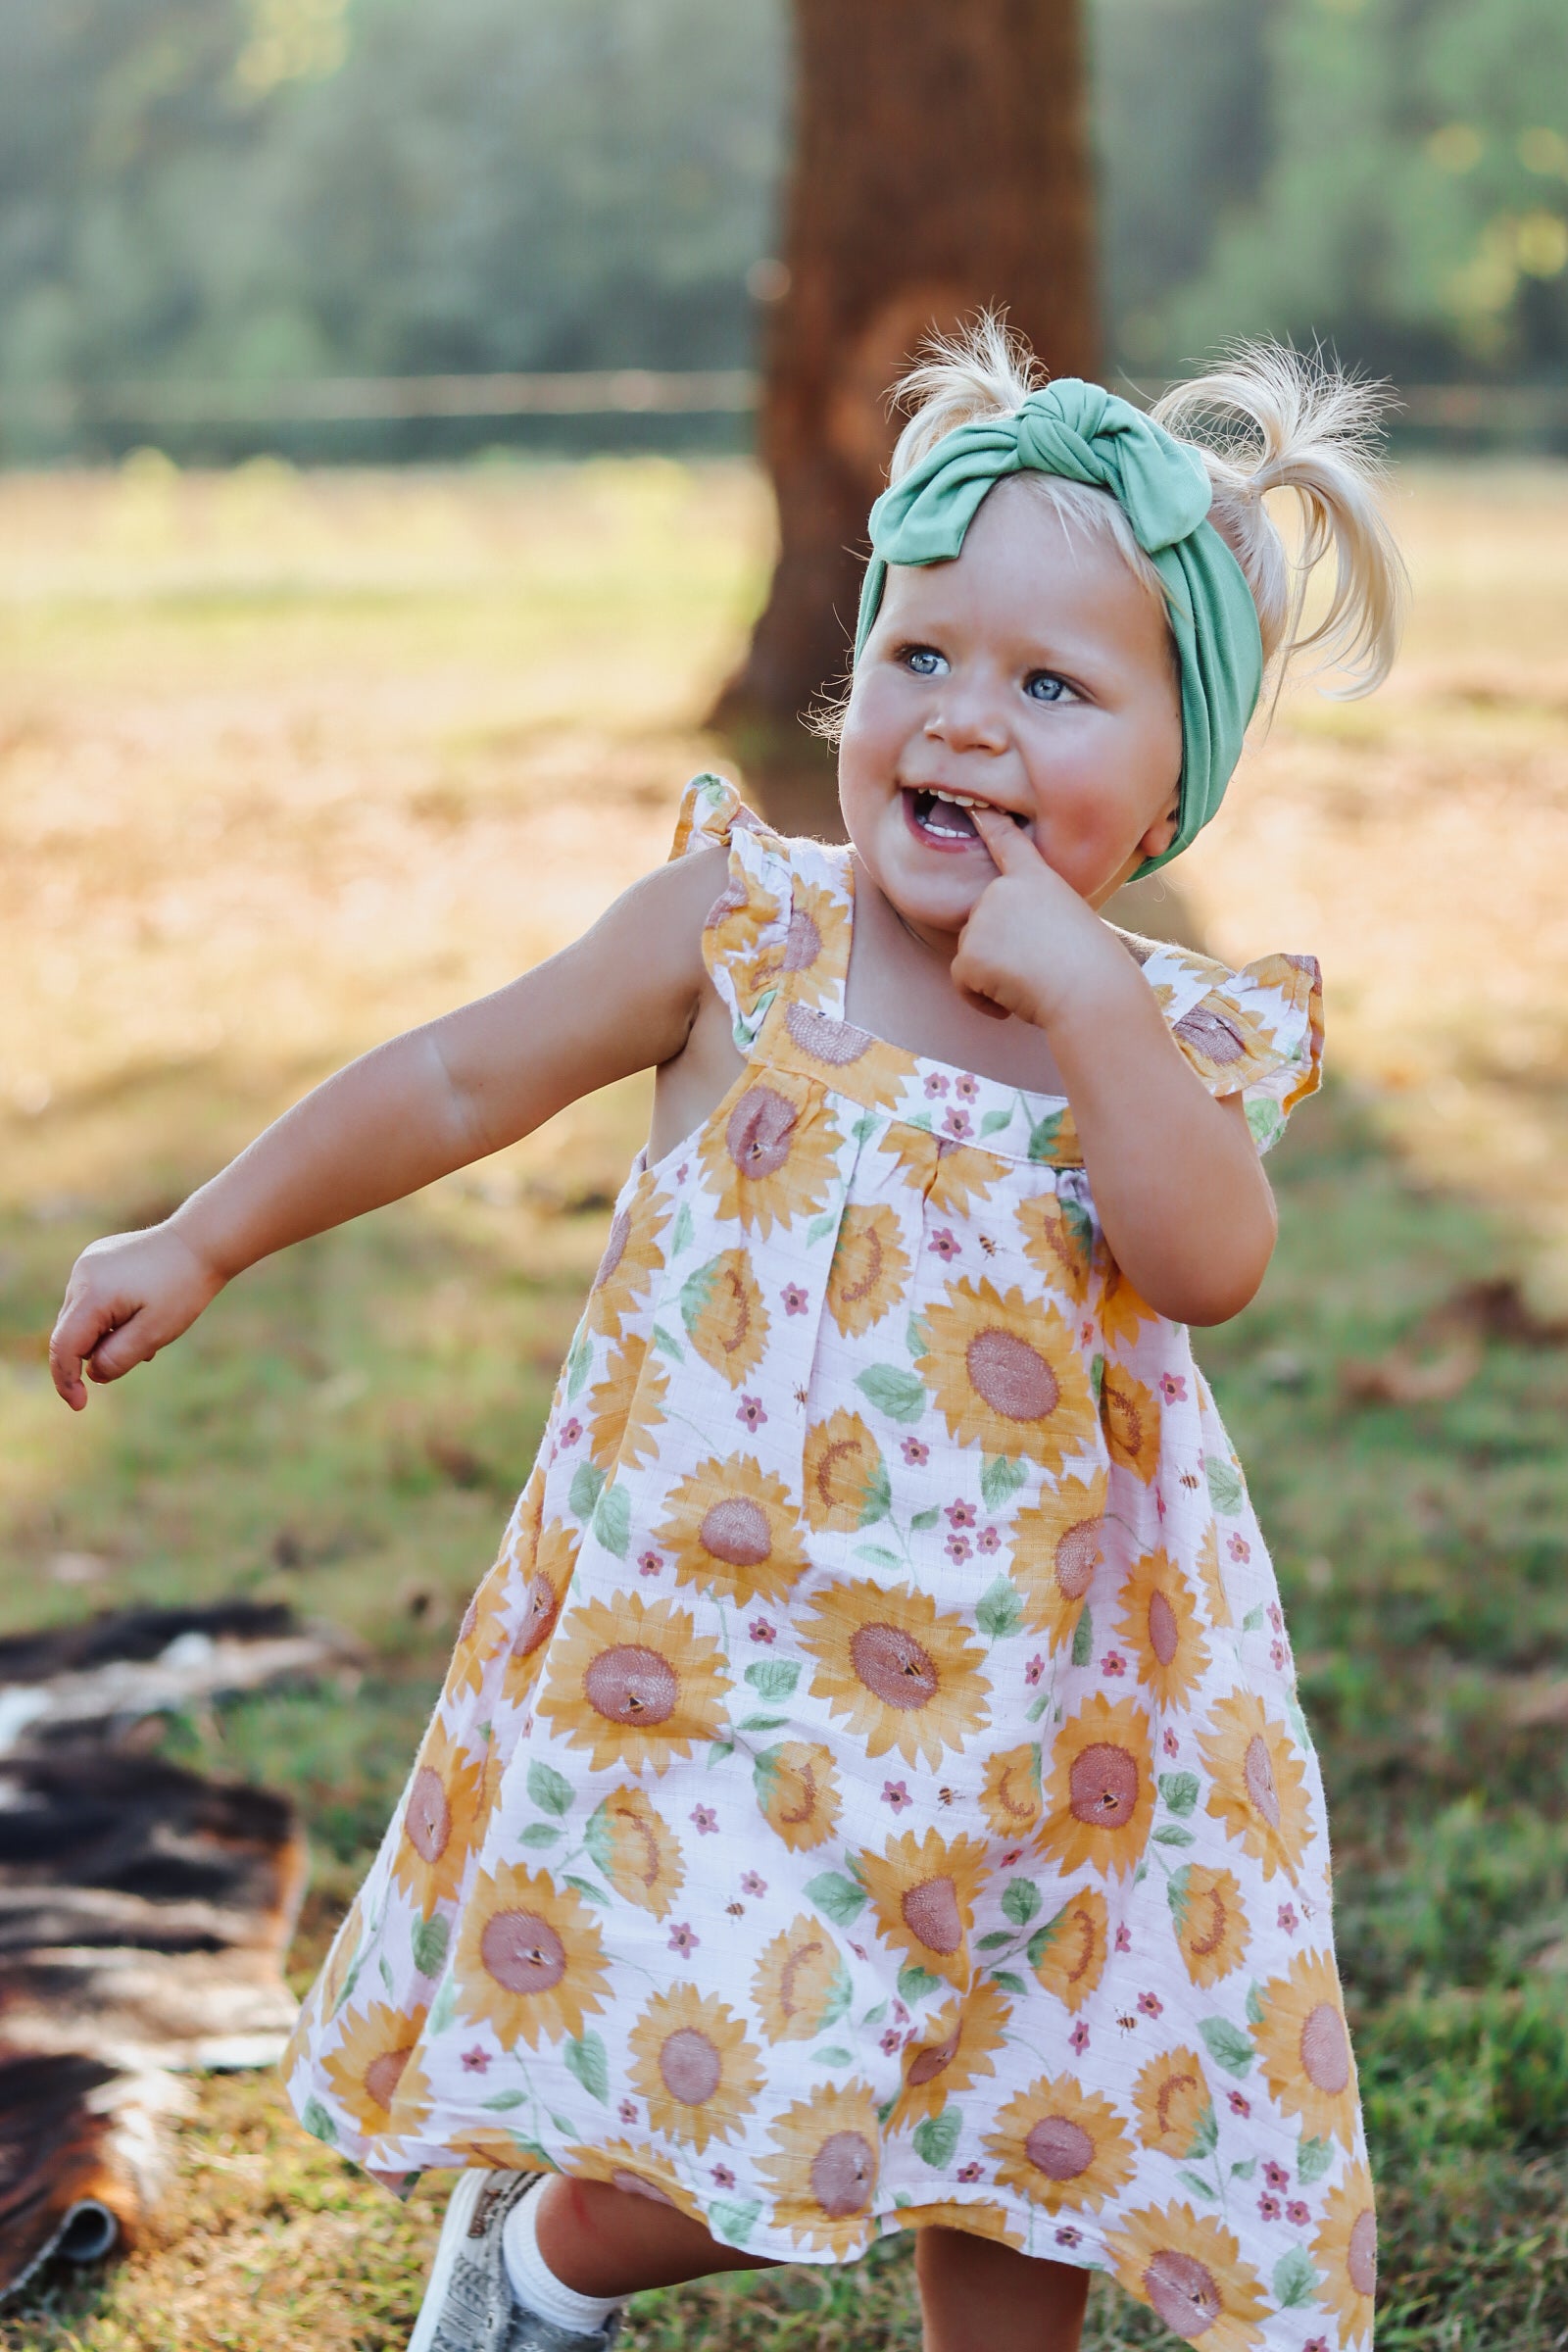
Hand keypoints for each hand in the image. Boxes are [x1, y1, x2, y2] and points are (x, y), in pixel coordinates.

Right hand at [49, 1224, 225, 1411]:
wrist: (201, 1242)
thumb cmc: (182, 1287)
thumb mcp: (155, 1333)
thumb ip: (118, 1358)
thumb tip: (92, 1374)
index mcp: (92, 1294)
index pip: (64, 1346)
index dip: (66, 1380)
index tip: (80, 1405)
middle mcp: (81, 1275)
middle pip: (71, 1333)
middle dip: (97, 1353)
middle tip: (143, 1351)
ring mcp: (87, 1263)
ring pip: (82, 1317)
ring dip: (106, 1334)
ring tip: (148, 1328)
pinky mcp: (97, 1258)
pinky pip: (92, 1299)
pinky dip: (109, 1316)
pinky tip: (142, 1312)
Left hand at [950, 806, 1110, 1029]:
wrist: (1092, 992)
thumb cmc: (1096, 971)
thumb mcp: (1073, 926)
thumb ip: (1036, 920)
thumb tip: (1007, 949)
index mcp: (1038, 879)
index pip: (1008, 843)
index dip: (990, 823)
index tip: (975, 808)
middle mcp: (1003, 890)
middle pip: (981, 923)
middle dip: (999, 952)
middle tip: (1038, 969)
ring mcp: (983, 918)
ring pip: (971, 954)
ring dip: (993, 977)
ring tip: (1032, 983)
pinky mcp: (970, 952)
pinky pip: (962, 982)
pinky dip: (981, 1000)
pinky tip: (1011, 1004)